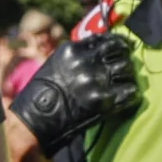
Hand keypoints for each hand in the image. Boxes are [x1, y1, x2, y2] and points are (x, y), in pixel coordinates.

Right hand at [12, 30, 142, 153]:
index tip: (126, 46)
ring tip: (126, 83)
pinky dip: (130, 94)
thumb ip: (76, 57)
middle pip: (119, 52)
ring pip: (126, 70)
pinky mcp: (102, 100)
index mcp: (72, 49)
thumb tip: (97, 52)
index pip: (105, 39)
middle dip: (125, 59)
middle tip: (126, 67)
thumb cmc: (39, 96)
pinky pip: (128, 92)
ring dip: (129, 76)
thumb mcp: (55, 65)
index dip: (119, 42)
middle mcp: (85, 61)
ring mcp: (94, 80)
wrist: (31, 123)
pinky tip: (128, 96)